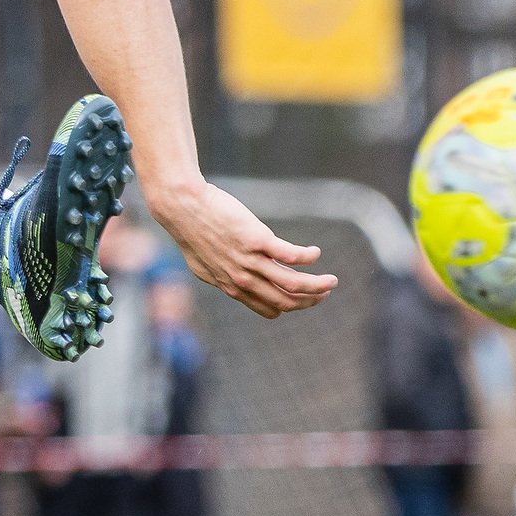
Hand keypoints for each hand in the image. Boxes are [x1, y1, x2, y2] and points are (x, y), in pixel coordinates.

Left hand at [144, 179, 335, 318]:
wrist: (182, 206)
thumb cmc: (192, 230)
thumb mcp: (204, 264)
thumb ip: (222, 276)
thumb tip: (231, 283)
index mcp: (232, 287)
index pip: (270, 309)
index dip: (291, 307)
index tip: (303, 298)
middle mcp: (243, 279)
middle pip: (286, 301)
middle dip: (310, 300)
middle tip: (325, 292)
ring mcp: (250, 260)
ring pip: (293, 284)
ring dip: (317, 285)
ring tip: (332, 280)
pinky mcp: (257, 239)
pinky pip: (291, 256)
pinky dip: (308, 257)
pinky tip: (316, 253)